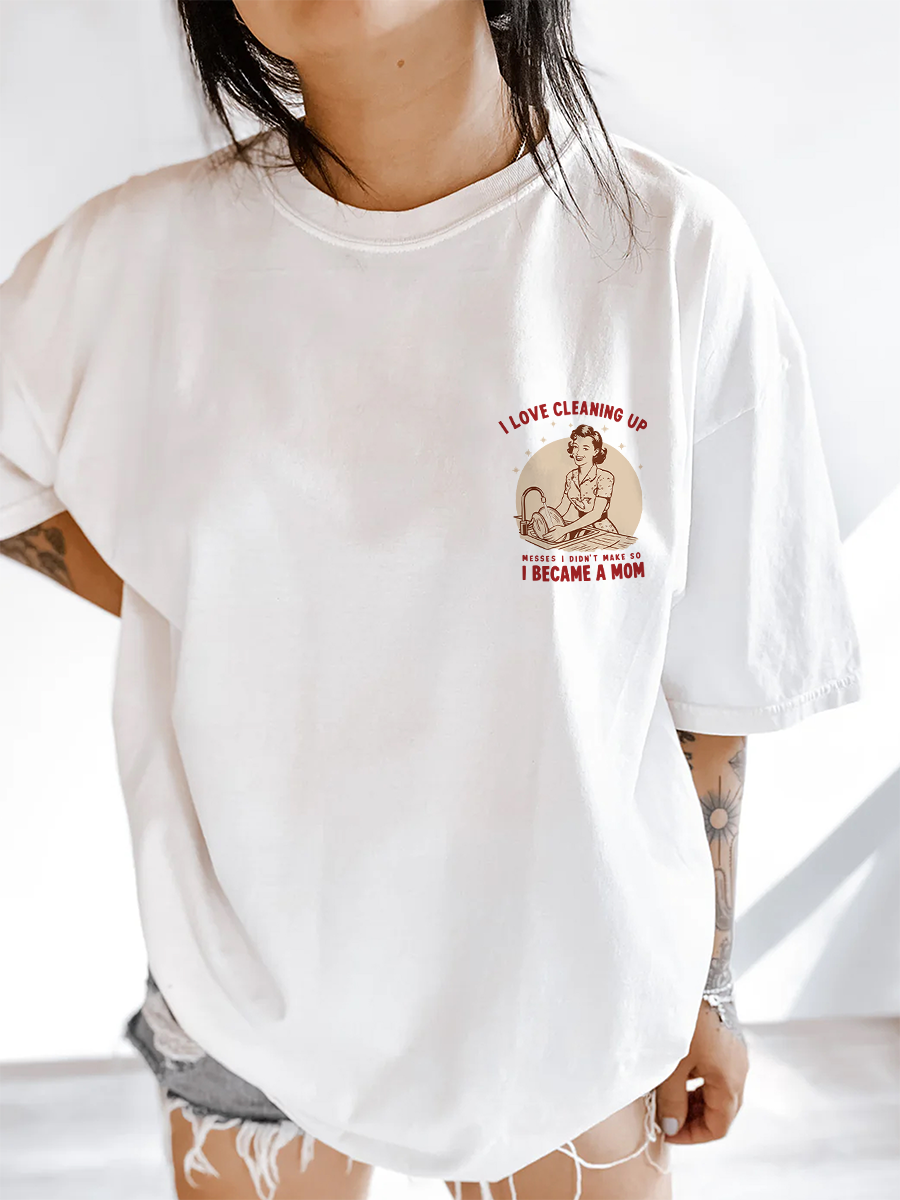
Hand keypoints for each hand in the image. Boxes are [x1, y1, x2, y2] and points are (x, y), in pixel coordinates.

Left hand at [655, 998, 748, 1143]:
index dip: (692, 1136)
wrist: (699, 975)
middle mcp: (739, 1071)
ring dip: (696, 1099)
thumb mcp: (672, 1064)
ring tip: (668, 1095)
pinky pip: (717, 1071)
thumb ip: (671, 1100)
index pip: (718, 1127)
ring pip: (719, 1090)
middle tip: (666, 1117)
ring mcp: (736, 1054)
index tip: (667, 1133)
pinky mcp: (728, 1039)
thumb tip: (671, 1127)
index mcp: (730, 1082)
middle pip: (721, 1110)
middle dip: (694, 1119)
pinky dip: (699, 1080)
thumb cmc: (685, 1020)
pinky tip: (677, 1071)